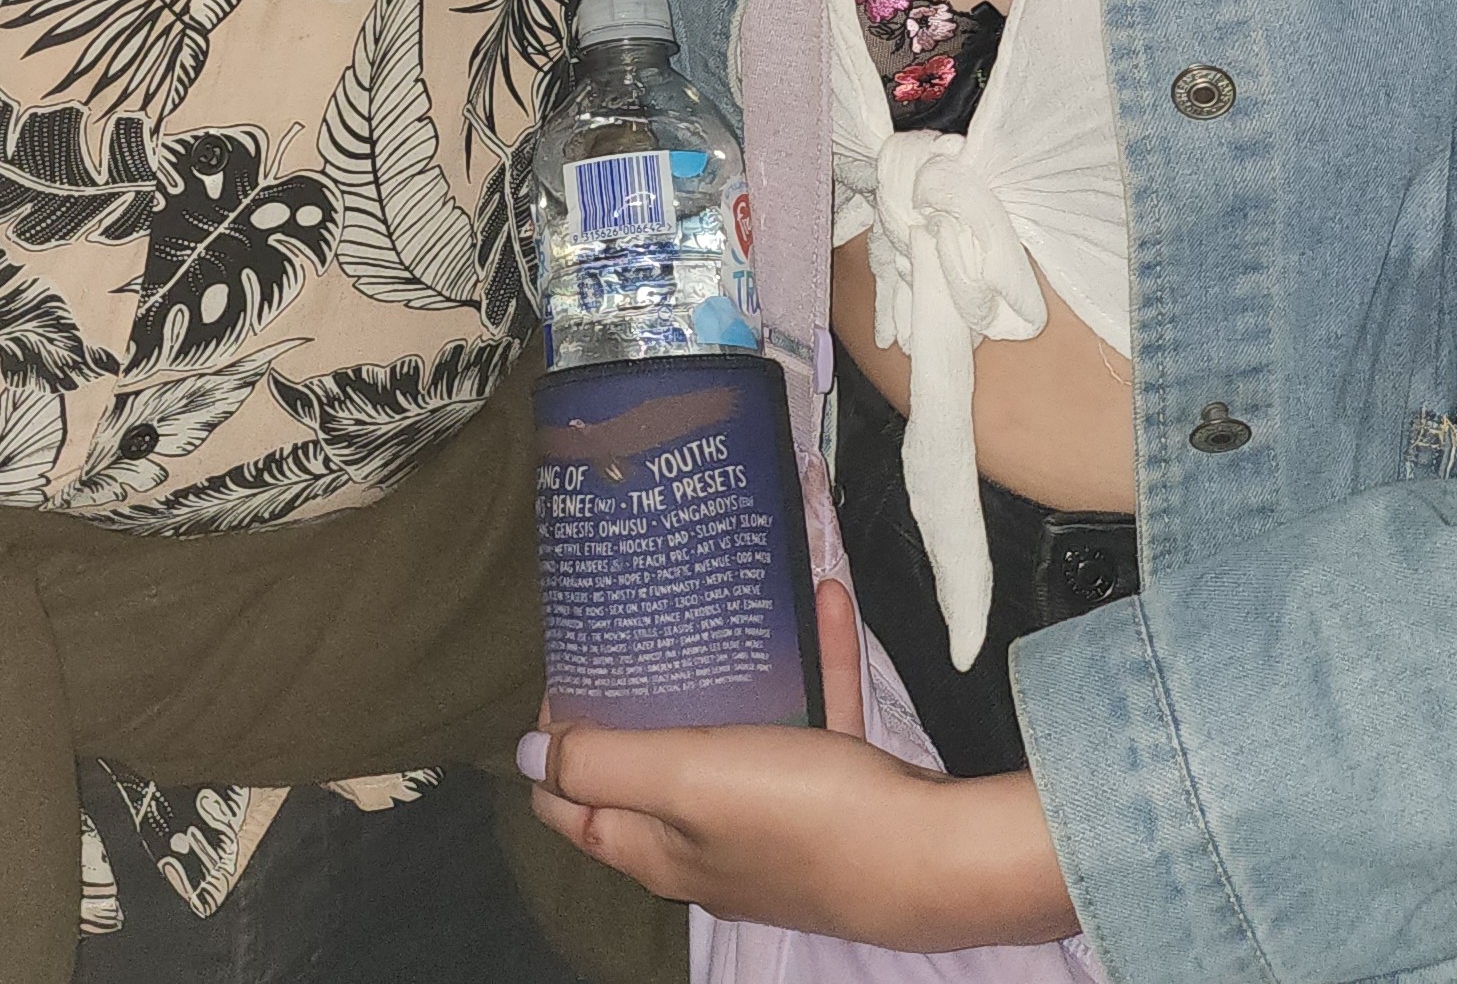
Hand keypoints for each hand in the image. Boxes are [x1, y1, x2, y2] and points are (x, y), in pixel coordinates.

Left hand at [521, 583, 1076, 948]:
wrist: (932, 857)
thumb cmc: (798, 817)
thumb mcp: (684, 781)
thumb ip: (603, 763)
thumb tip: (524, 752)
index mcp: (656, 848)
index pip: (572, 808)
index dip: (550, 747)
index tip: (565, 671)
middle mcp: (706, 844)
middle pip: (646, 770)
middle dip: (634, 702)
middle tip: (633, 626)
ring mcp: (772, 822)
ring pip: (732, 738)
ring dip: (728, 672)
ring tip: (716, 605)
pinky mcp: (832, 797)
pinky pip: (810, 716)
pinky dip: (810, 662)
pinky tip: (820, 598)